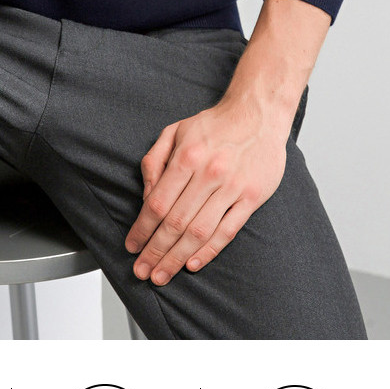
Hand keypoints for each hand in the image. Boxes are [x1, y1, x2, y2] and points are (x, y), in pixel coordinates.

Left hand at [124, 98, 288, 284]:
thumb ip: (154, 161)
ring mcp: (232, 187)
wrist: (258, 113)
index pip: (158, 203)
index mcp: (187, 156)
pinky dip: (209, 251)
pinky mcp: (252, 197)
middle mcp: (209, 173)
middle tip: (142, 271)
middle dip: (155, 251)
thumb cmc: (213, 125)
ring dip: (177, 258)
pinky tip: (193, 264)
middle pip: (176, 223)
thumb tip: (145, 197)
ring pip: (200, 232)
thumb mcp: (174, 131)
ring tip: (162, 275)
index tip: (132, 246)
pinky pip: (228, 231)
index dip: (142, 229)